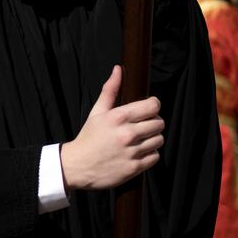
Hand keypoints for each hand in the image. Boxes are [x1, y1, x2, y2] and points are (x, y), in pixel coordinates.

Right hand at [60, 66, 164, 190]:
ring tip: (141, 139)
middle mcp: (127, 134)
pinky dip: (150, 154)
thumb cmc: (88, 137)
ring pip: (159, 140)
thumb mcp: (97, 112)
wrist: (78, 166)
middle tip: (144, 125)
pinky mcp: (134, 168)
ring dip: (152, 139)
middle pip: (159, 123)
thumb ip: (110, 90)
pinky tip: (138, 152)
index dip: (154, 106)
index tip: (149, 109)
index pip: (153, 106)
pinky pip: (155, 156)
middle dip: (154, 122)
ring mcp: (131, 152)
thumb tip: (118, 69)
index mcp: (119, 117)